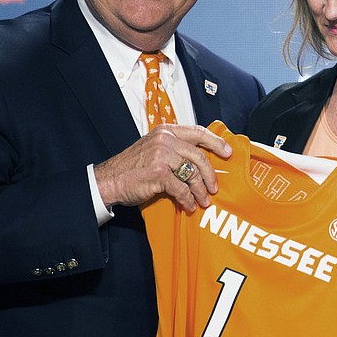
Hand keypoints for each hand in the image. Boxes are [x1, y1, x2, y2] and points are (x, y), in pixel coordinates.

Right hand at [94, 124, 231, 212]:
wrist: (108, 180)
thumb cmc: (131, 167)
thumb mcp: (153, 148)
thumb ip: (174, 149)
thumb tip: (200, 161)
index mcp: (166, 131)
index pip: (198, 132)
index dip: (216, 142)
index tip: (227, 151)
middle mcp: (165, 140)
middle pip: (199, 156)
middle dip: (210, 174)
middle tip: (214, 187)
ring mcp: (162, 155)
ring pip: (192, 173)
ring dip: (201, 190)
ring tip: (203, 200)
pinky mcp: (159, 173)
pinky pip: (182, 188)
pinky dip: (188, 199)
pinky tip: (188, 205)